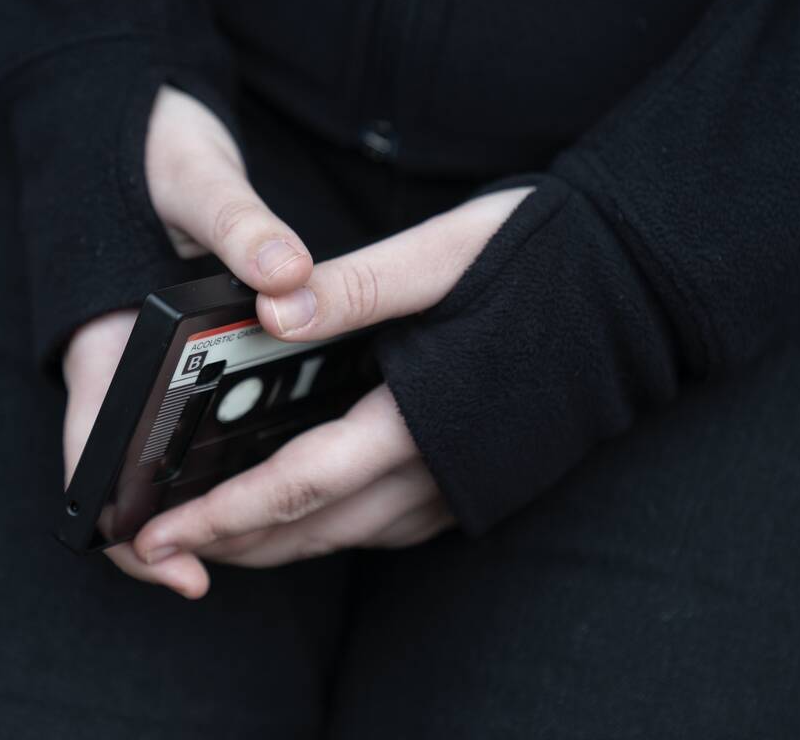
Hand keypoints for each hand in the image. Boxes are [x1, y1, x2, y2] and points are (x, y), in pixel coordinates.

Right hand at [62, 85, 318, 593]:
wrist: (124, 117)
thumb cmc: (144, 148)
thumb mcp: (195, 177)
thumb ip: (239, 223)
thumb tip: (288, 277)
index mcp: (102, 348)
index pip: (89, 471)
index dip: (129, 541)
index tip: (192, 575)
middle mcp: (118, 370)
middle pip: (137, 483)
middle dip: (194, 529)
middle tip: (274, 546)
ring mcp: (148, 365)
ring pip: (172, 457)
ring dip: (219, 494)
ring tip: (296, 511)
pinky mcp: (181, 351)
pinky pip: (203, 418)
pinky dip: (238, 445)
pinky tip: (299, 446)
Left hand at [123, 184, 533, 597]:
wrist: (641, 287)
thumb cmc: (542, 258)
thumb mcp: (443, 255)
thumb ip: (357, 286)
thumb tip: (273, 307)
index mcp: (418, 417)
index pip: (299, 486)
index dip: (222, 516)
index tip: (159, 535)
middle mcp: (441, 469)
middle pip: (317, 528)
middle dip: (235, 542)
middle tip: (167, 544)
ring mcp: (467, 483)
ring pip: (352, 534)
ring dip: (281, 540)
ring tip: (221, 529)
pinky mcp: (485, 480)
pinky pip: (392, 523)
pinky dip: (337, 524)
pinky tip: (313, 503)